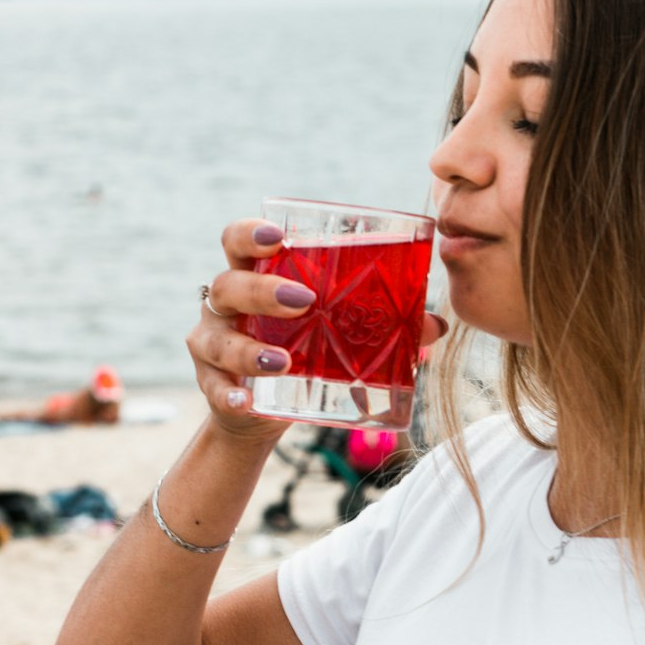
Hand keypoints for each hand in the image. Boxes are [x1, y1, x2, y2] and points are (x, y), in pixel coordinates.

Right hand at [188, 218, 447, 436]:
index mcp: (255, 274)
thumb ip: (383, 325)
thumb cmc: (304, 352)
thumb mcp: (336, 334)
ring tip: (284, 362)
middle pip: (230, 284)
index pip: (239, 240)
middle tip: (302, 300)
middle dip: (262, 290)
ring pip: (216, 337)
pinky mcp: (209, 380)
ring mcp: (212, 340)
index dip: (252, 233)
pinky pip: (212, 385)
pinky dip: (228, 392)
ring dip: (249, 349)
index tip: (280, 236)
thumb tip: (435, 324)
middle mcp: (227, 303)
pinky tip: (245, 399)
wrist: (265, 411)